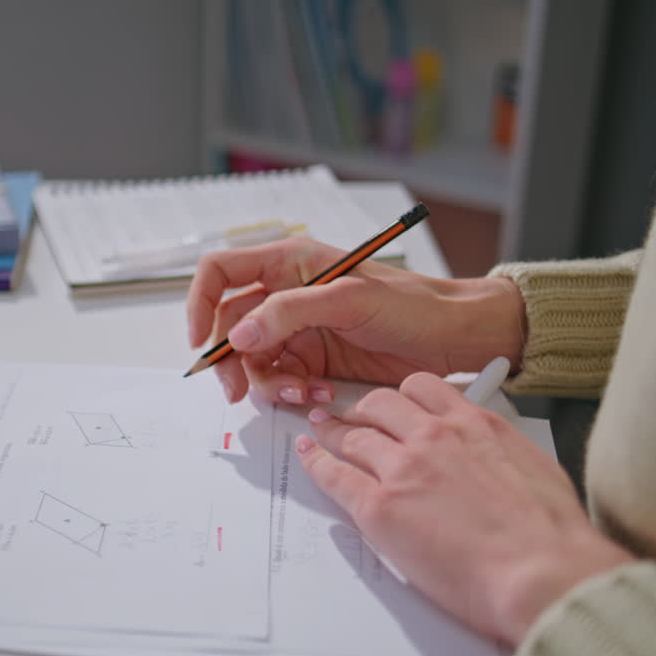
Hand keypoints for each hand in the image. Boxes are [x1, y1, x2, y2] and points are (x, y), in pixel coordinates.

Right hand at [185, 237, 524, 404]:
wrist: (455, 339)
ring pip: (252, 360)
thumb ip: (289, 312)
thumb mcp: (349, 299)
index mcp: (288, 262)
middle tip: (239, 389)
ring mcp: (297, 330)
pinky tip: (316, 393)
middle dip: (231, 360)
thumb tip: (239, 334)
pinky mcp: (312, 360)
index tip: (201, 340)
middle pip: (229, 326)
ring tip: (301, 391)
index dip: (200, 303)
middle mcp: (285, 294)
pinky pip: (280, 379)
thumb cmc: (413, 304)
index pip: (220, 272)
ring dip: (268, 382)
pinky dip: (291, 392)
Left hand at [295, 372, 634, 645]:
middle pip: (380, 405)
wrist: (539, 571)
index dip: (401, 395)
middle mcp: (433, 437)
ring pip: (352, 435)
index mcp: (474, 425)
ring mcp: (402, 469)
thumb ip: (504, 454)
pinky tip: (307, 456)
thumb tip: (498, 461)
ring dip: (332, 432)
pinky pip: (334, 475)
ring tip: (319, 431)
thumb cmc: (549, 535)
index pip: (424, 389)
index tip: (393, 402)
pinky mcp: (379, 506)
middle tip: (352, 416)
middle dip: (363, 410)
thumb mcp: (536, 469)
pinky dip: (315, 462)